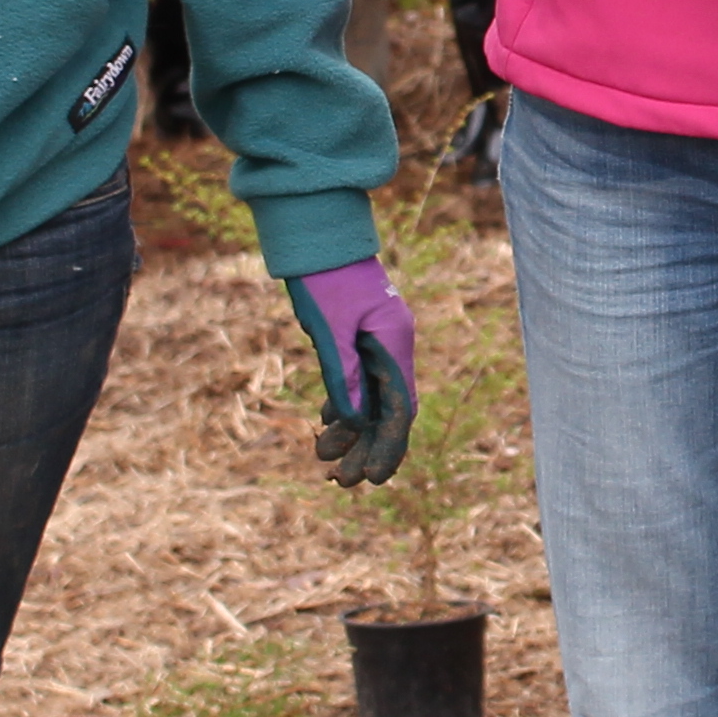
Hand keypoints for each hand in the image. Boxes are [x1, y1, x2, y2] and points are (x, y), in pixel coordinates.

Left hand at [286, 262, 417, 485]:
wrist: (317, 234)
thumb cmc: (324, 277)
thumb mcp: (329, 329)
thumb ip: (342, 375)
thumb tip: (353, 423)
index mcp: (394, 342)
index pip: (400, 408)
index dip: (387, 447)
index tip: (370, 479)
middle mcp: (391, 345)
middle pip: (386, 409)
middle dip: (365, 446)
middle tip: (340, 482)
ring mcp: (376, 341)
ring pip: (370, 397)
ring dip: (351, 430)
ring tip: (324, 458)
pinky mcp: (360, 335)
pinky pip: (358, 380)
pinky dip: (344, 403)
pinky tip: (327, 423)